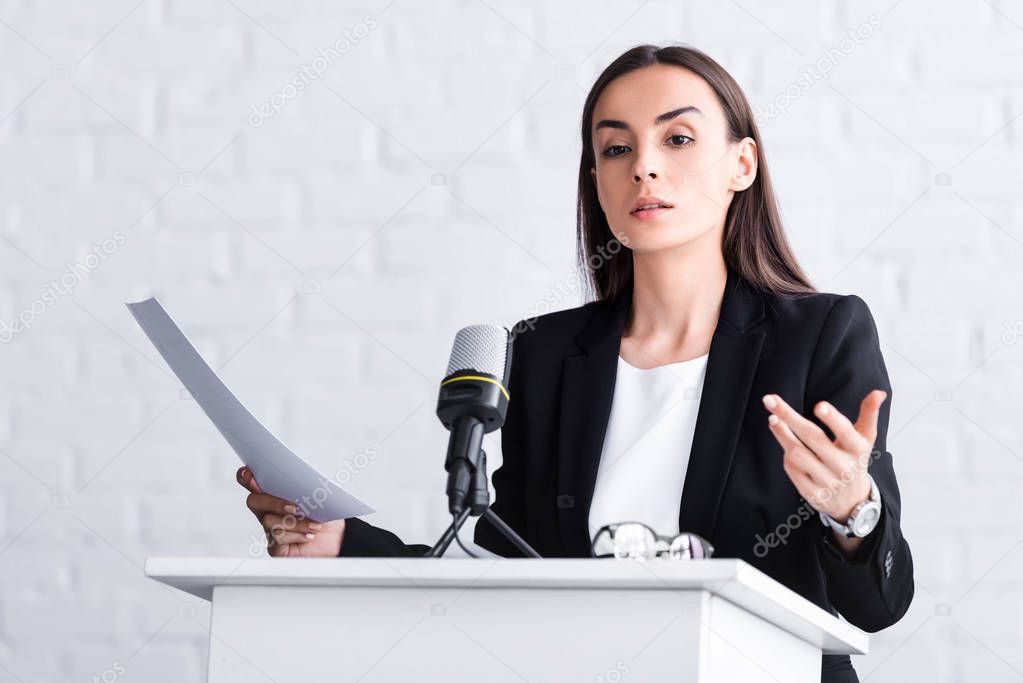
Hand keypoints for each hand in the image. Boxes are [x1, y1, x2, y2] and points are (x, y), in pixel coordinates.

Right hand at [236, 466, 345, 556]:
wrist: (337, 537)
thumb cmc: (325, 514)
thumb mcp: (318, 496)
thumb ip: (303, 485)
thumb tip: (300, 480)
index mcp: (275, 495)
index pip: (252, 482)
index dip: (246, 477)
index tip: (248, 473)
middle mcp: (268, 512)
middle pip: (254, 501)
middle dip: (274, 502)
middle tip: (296, 507)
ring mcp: (270, 530)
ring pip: (269, 521)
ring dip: (295, 522)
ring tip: (315, 525)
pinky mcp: (275, 547)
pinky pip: (278, 538)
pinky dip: (297, 534)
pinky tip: (309, 535)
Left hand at [762, 389, 886, 522]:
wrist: (853, 501)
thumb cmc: (854, 460)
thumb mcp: (864, 439)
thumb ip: (869, 414)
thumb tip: (879, 392)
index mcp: (858, 450)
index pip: (847, 433)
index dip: (833, 419)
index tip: (819, 405)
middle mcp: (844, 467)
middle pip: (812, 438)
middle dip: (789, 416)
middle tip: (770, 400)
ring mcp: (828, 482)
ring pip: (798, 455)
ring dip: (783, 435)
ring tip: (774, 421)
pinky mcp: (814, 494)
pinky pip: (792, 471)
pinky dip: (786, 457)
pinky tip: (785, 446)